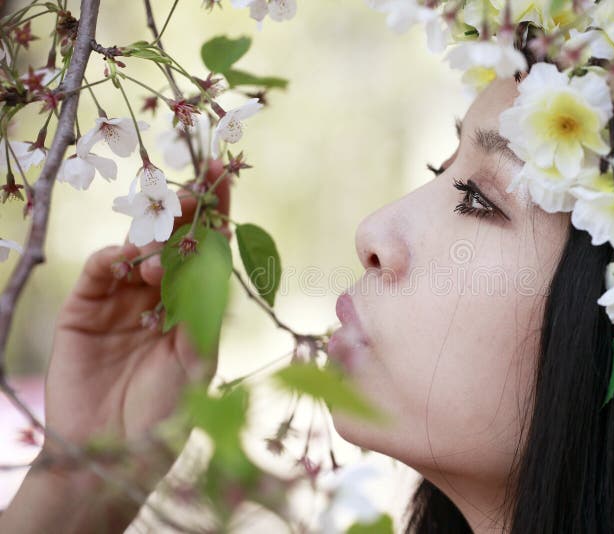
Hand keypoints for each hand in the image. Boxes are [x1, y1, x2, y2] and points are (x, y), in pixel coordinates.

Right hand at [44, 160, 230, 462]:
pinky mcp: (84, 309)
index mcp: (192, 307)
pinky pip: (101, 271)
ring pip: (137, 249)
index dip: (216, 213)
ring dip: (153, 234)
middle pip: (171, 241)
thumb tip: (213, 260)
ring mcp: (120, 301)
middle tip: (195, 191)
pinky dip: (115, 257)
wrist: (110, 454)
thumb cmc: (165, 415)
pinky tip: (131, 258)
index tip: (224, 175)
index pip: (206, 250)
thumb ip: (202, 314)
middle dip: (184, 212)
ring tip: (170, 232)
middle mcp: (157, 297)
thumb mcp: (197, 365)